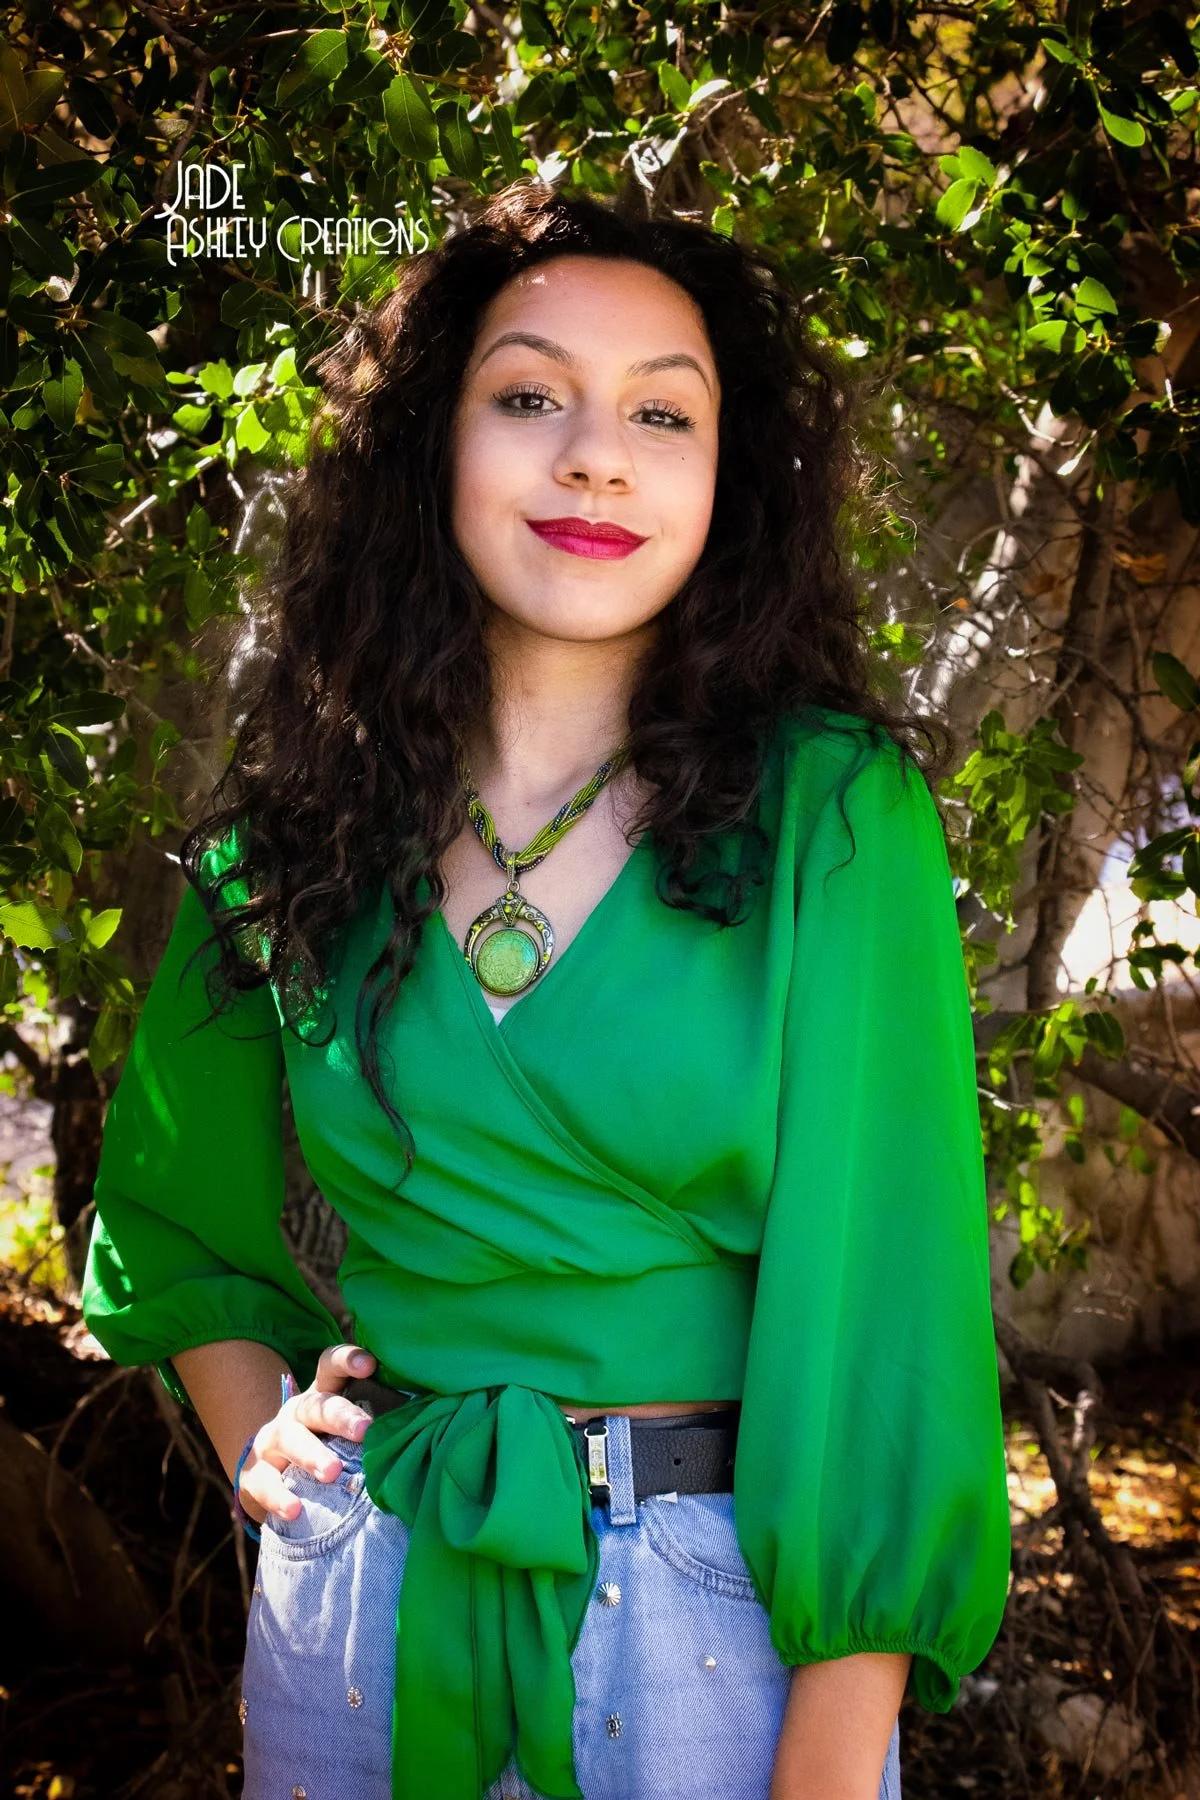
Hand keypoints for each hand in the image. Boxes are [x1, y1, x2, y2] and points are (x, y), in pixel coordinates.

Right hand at [237, 1343, 377, 1526]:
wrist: (274, 1474)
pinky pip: (264, 1482)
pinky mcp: (255, 1474)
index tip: (370, 1365)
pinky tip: (295, 1509)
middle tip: (365, 1431)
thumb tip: (430, 1422)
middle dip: (341, 1416)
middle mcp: (296, 1412)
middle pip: (316, 1405)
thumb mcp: (348, 1429)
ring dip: (311, 1455)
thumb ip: (378, 1420)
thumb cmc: (330, 1446)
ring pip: (289, 1439)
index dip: (347, 1360)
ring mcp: (273, 1441)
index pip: (330, 1365)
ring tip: (333, 1473)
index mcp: (322, 1393)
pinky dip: (278, 1496)